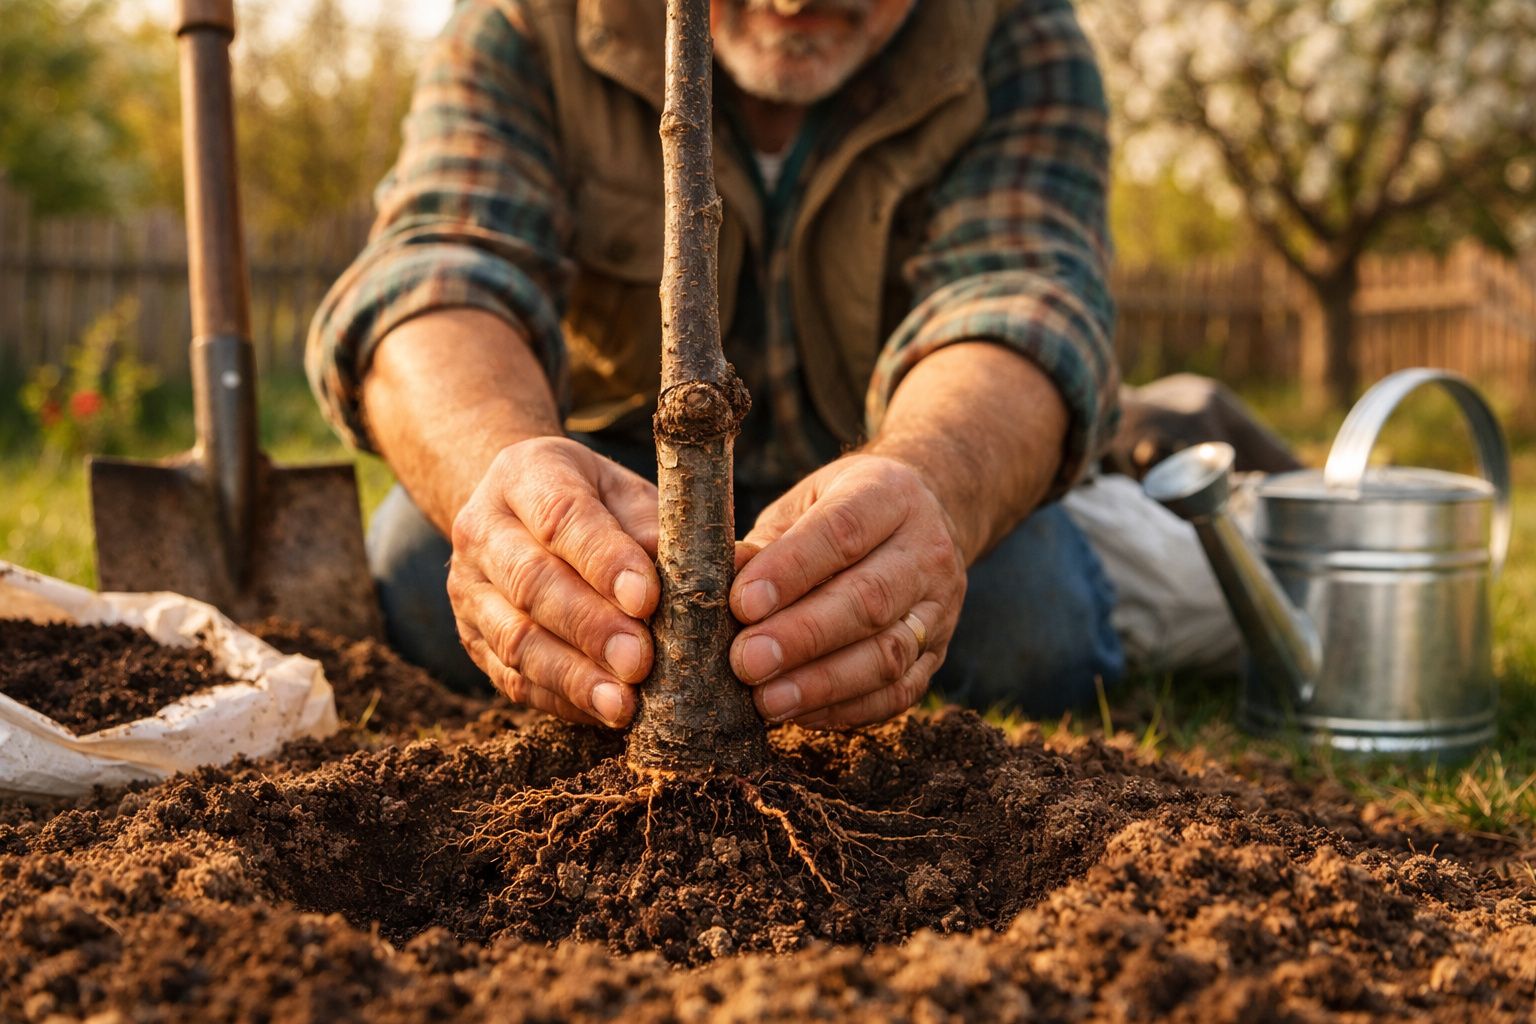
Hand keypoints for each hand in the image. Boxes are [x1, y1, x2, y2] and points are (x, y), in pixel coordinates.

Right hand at [448, 437, 659, 726]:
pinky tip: (602, 713)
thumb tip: (710, 574)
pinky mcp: (473, 639)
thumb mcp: (626, 492)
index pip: (562, 516)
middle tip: (640, 661)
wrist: (518, 510)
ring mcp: (470, 588)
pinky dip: (561, 700)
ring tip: (622, 703)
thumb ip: (657, 528)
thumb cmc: (594, 502)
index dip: (604, 560)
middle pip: (532, 582)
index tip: (647, 598)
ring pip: (515, 638)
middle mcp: (483, 529)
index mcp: (526, 474)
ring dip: (573, 676)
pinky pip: (513, 678)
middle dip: (590, 627)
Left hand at [729, 454, 966, 728]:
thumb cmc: (841, 511)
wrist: (924, 518)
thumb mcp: (804, 504)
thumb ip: (766, 543)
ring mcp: (940, 607)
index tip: (742, 604)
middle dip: (802, 636)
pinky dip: (846, 709)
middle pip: (869, 599)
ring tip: (767, 700)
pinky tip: (800, 713)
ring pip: (888, 654)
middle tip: (747, 661)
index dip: (791, 570)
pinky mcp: (938, 654)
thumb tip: (719, 582)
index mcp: (889, 495)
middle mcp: (925, 550)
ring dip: (822, 683)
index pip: (842, 531)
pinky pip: (898, 692)